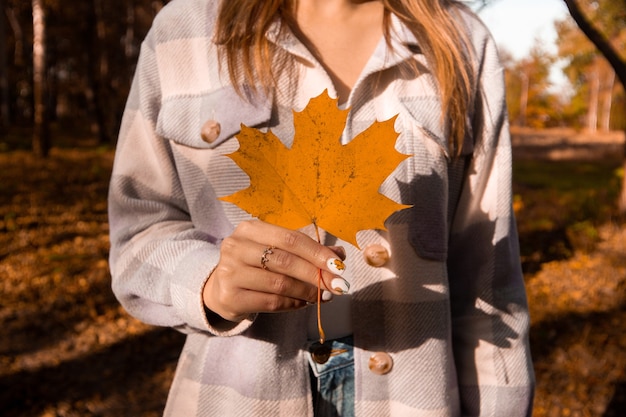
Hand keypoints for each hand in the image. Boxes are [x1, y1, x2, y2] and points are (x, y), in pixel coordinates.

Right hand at [202, 220, 348, 322]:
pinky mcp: (230, 297)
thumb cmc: (254, 265)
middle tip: (338, 286)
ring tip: (323, 296)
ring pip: (279, 284)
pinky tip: (304, 303)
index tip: (339, 266)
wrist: (220, 288)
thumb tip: (339, 255)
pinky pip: (271, 302)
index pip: (290, 239)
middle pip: (285, 261)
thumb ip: (306, 250)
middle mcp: (236, 247)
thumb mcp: (276, 251)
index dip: (317, 253)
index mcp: (250, 229)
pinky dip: (293, 304)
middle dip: (316, 275)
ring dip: (307, 292)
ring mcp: (229, 272)